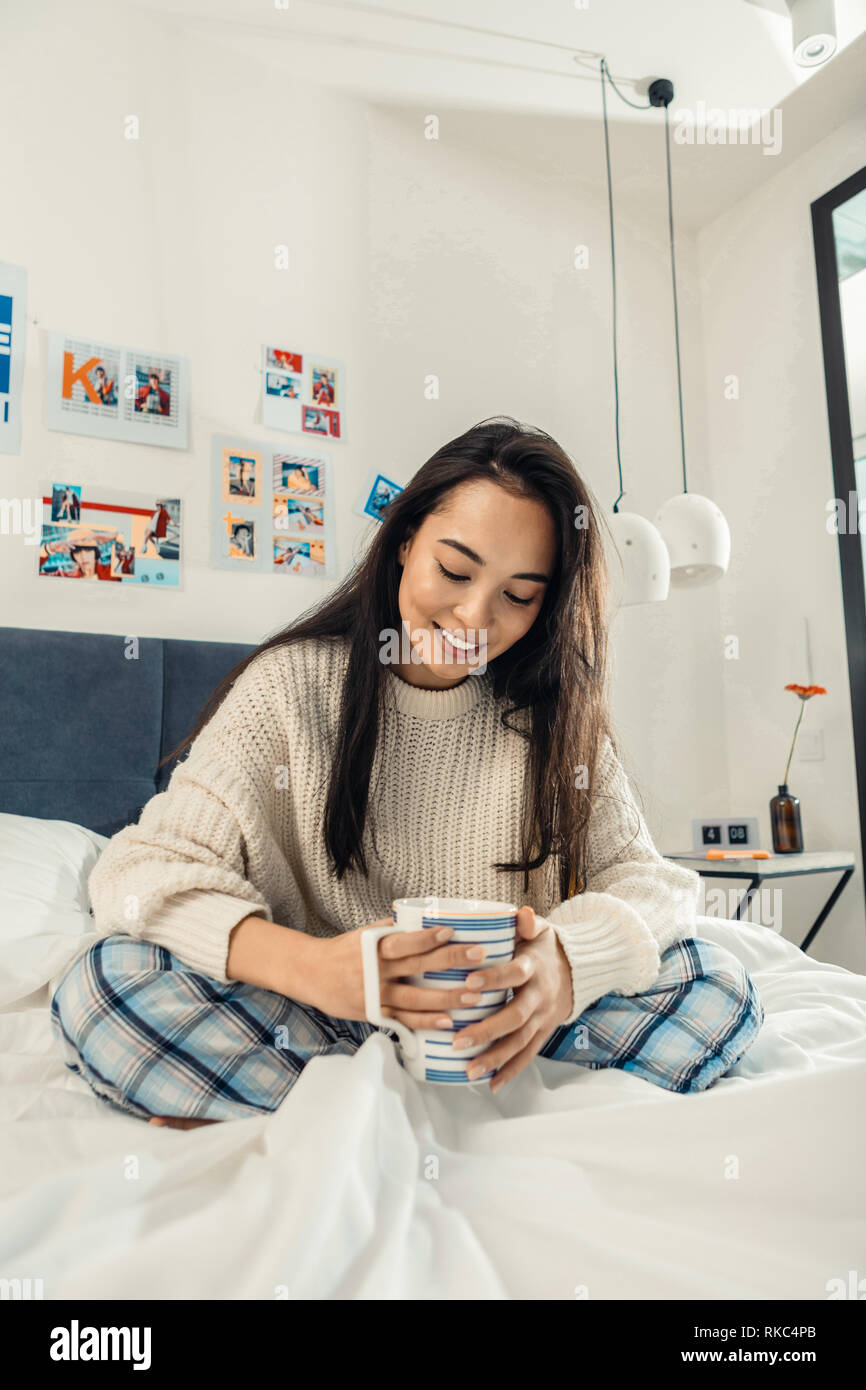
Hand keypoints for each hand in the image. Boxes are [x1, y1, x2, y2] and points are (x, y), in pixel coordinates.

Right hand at [308, 918, 503, 1029]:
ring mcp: (375, 996)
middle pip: (416, 966)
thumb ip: (393, 928)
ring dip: (447, 997)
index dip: (426, 937)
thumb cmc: (344, 950)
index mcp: (372, 946)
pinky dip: (426, 1022)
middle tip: (479, 957)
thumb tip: (428, 915)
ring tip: (474, 995)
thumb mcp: (364, 934)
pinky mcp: (374, 1014)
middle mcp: (374, 971)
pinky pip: (404, 1020)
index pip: (402, 941)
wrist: (310, 974)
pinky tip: (448, 1021)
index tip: (451, 931)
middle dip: (450, 962)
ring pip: (415, 998)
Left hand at [449, 906, 572, 1093]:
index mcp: (534, 967)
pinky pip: (528, 1055)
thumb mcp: (539, 930)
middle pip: (516, 1016)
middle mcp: (540, 995)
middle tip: (458, 1040)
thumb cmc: (543, 949)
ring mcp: (542, 1017)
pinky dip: (510, 1071)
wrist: (575, 972)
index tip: (469, 983)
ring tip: (469, 1070)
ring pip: (520, 1041)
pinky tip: (491, 1084)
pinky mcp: (543, 1033)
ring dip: (495, 1058)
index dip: (494, 978)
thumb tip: (521, 913)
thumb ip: (526, 924)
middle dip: (487, 1030)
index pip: (515, 974)